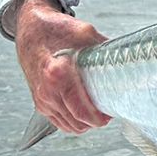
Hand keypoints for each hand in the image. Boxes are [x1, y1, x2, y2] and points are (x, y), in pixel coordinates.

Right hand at [14, 0, 111, 134]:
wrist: (30, 29)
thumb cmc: (54, 30)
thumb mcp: (85, 33)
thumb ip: (105, 48)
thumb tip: (125, 57)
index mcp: (58, 74)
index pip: (82, 111)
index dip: (100, 118)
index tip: (111, 112)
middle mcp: (47, 91)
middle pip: (78, 123)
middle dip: (96, 121)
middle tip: (108, 111)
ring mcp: (42, 99)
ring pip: (69, 126)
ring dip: (85, 123)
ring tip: (97, 111)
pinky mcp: (39, 102)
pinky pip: (59, 122)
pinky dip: (73, 121)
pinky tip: (83, 111)